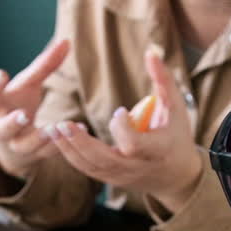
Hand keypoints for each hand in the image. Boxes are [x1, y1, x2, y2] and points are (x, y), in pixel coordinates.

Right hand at [0, 38, 70, 178]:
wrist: (11, 144)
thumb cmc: (17, 104)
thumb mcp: (27, 85)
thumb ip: (44, 66)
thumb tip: (66, 41)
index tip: (1, 73)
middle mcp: (1, 127)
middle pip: (3, 128)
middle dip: (12, 123)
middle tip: (23, 115)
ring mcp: (16, 144)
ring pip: (25, 145)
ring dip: (40, 138)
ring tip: (53, 128)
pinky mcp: (33, 156)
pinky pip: (47, 152)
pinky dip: (62, 143)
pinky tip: (79, 130)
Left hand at [46, 50, 203, 212]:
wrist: (177, 176)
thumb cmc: (177, 135)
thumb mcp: (175, 107)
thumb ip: (162, 79)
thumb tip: (151, 51)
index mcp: (158, 150)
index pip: (134, 145)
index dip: (123, 129)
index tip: (119, 111)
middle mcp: (138, 167)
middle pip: (105, 160)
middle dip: (82, 143)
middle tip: (62, 124)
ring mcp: (123, 176)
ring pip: (92, 167)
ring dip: (70, 149)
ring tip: (53, 129)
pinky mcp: (112, 180)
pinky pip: (89, 170)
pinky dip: (73, 156)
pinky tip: (60, 139)